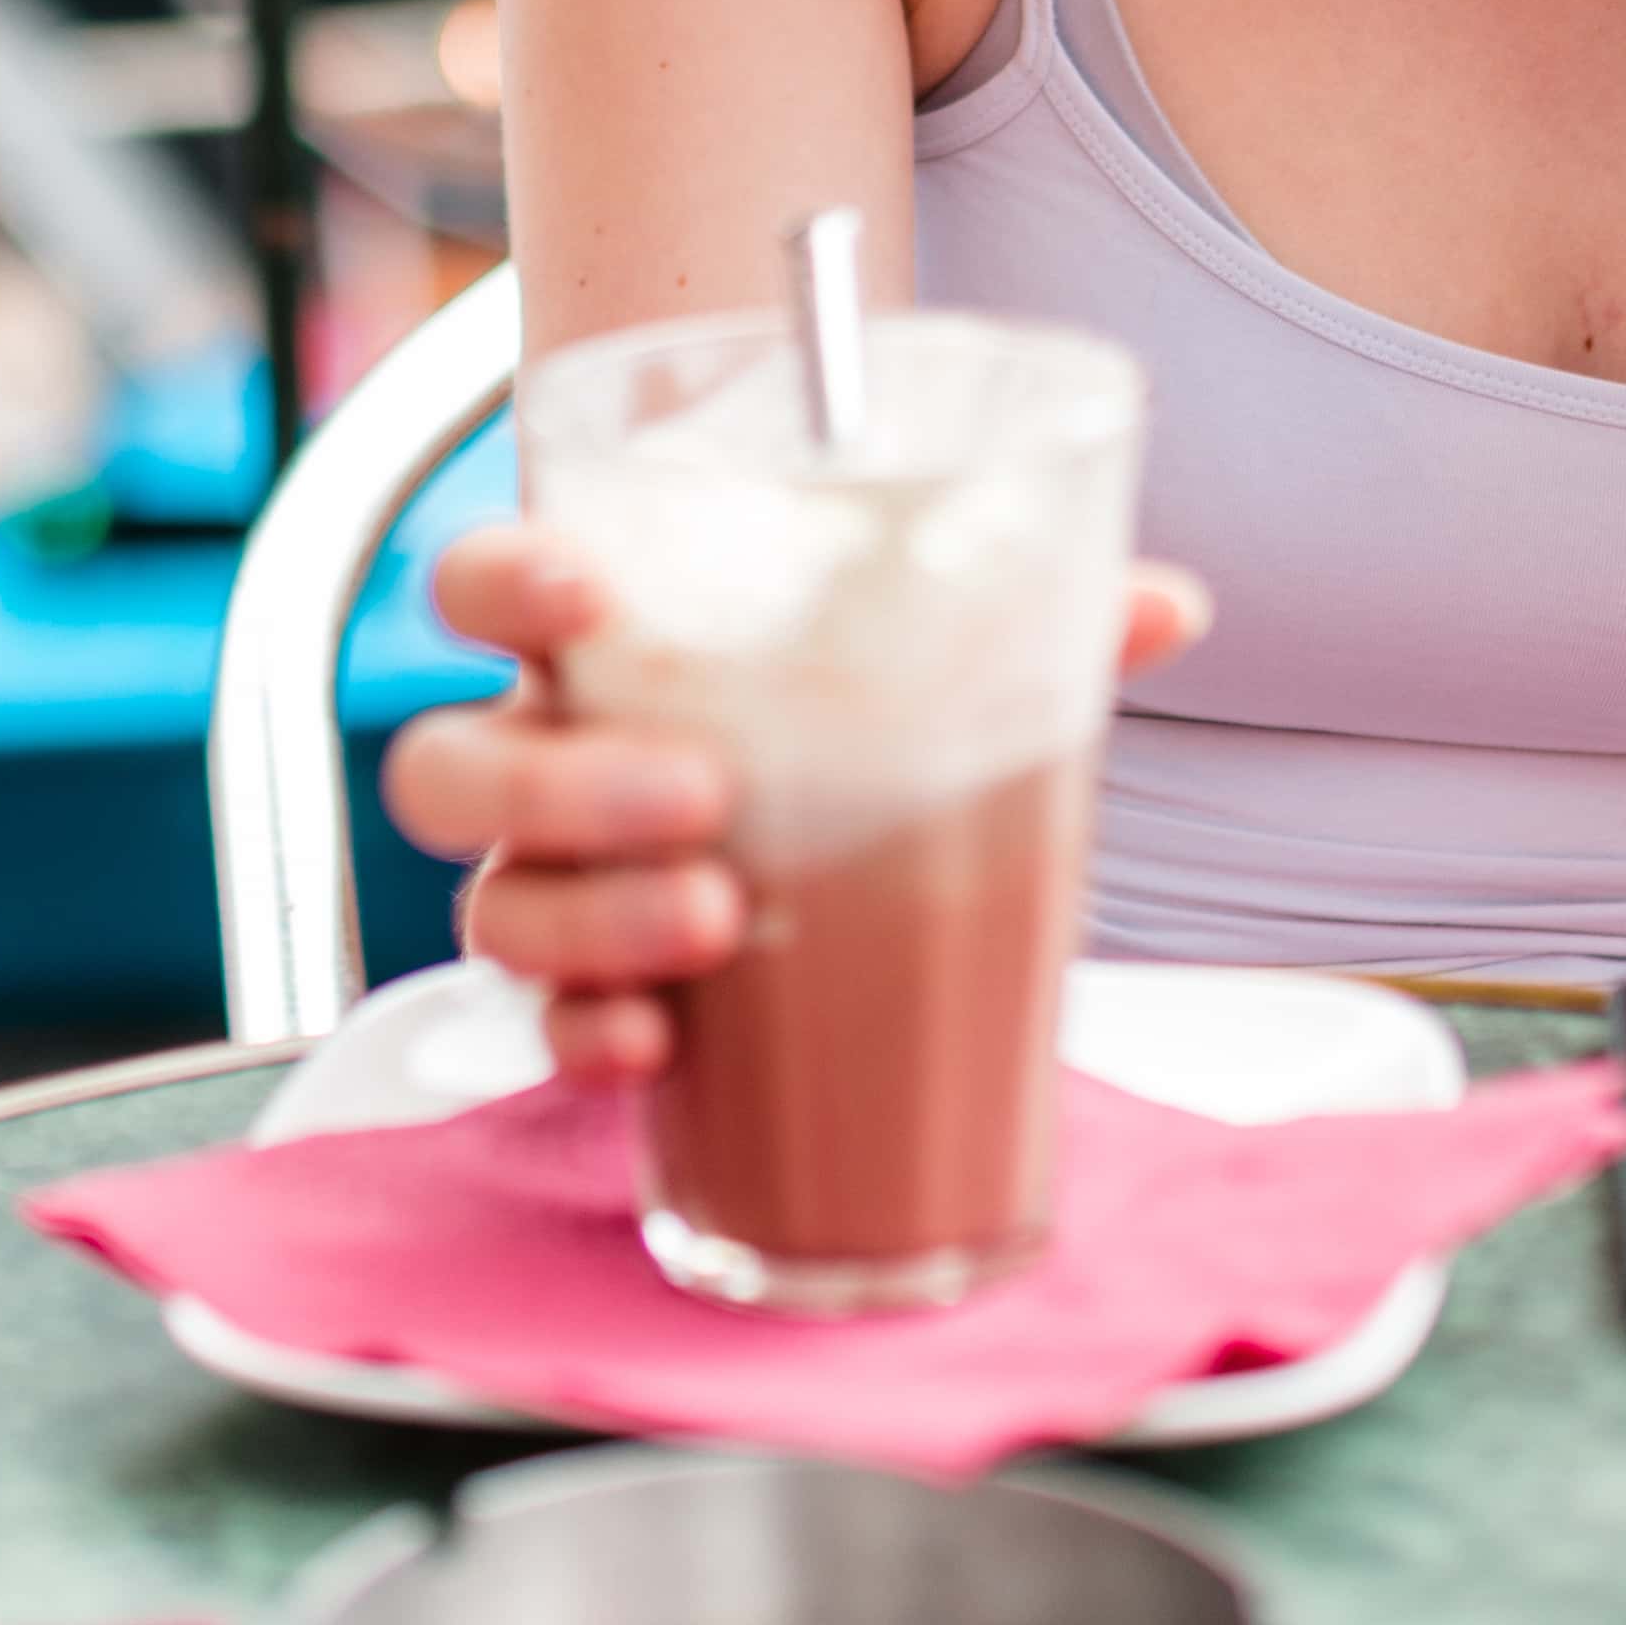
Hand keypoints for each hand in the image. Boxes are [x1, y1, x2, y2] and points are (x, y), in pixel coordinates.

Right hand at [379, 527, 1205, 1082]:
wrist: (848, 848)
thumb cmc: (862, 721)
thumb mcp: (938, 662)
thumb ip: (1029, 617)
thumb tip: (1171, 604)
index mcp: (600, 644)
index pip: (480, 583)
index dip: (502, 580)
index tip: (586, 593)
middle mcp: (547, 757)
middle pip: (454, 766)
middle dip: (559, 782)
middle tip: (705, 794)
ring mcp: (557, 884)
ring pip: (491, 901)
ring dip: (589, 916)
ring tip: (723, 921)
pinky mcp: (593, 995)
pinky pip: (540, 1027)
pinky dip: (581, 1037)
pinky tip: (656, 1044)